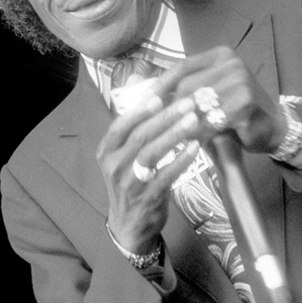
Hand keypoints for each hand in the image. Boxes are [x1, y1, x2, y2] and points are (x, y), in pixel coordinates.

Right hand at [97, 95, 199, 254]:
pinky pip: (166, 175)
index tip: (159, 96)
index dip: (139, 110)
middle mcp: (113, 165)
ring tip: (194, 120)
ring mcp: (129, 183)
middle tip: (188, 102)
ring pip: (152, 153)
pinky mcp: (147, 198)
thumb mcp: (123, 152)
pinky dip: (181, 160)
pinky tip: (195, 147)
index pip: (120, 126)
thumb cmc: (129, 179)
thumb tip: (138, 78)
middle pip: (140, 136)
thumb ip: (133, 118)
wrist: (130, 224)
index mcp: (106, 151)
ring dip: (174, 134)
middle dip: (166, 117)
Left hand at [153, 46, 287, 153]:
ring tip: (176, 135)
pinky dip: (200, 132)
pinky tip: (195, 141)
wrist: (272, 127)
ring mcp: (241, 81)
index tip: (144, 103)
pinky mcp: (246, 103)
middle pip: (187, 86)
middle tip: (159, 126)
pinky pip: (211, 120)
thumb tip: (142, 92)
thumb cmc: (234, 111)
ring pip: (197, 104)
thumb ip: (183, 89)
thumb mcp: (209, 93)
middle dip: (172, 108)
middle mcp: (231, 63)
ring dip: (185, 123)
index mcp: (219, 55)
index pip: (181, 67)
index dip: (160, 86)